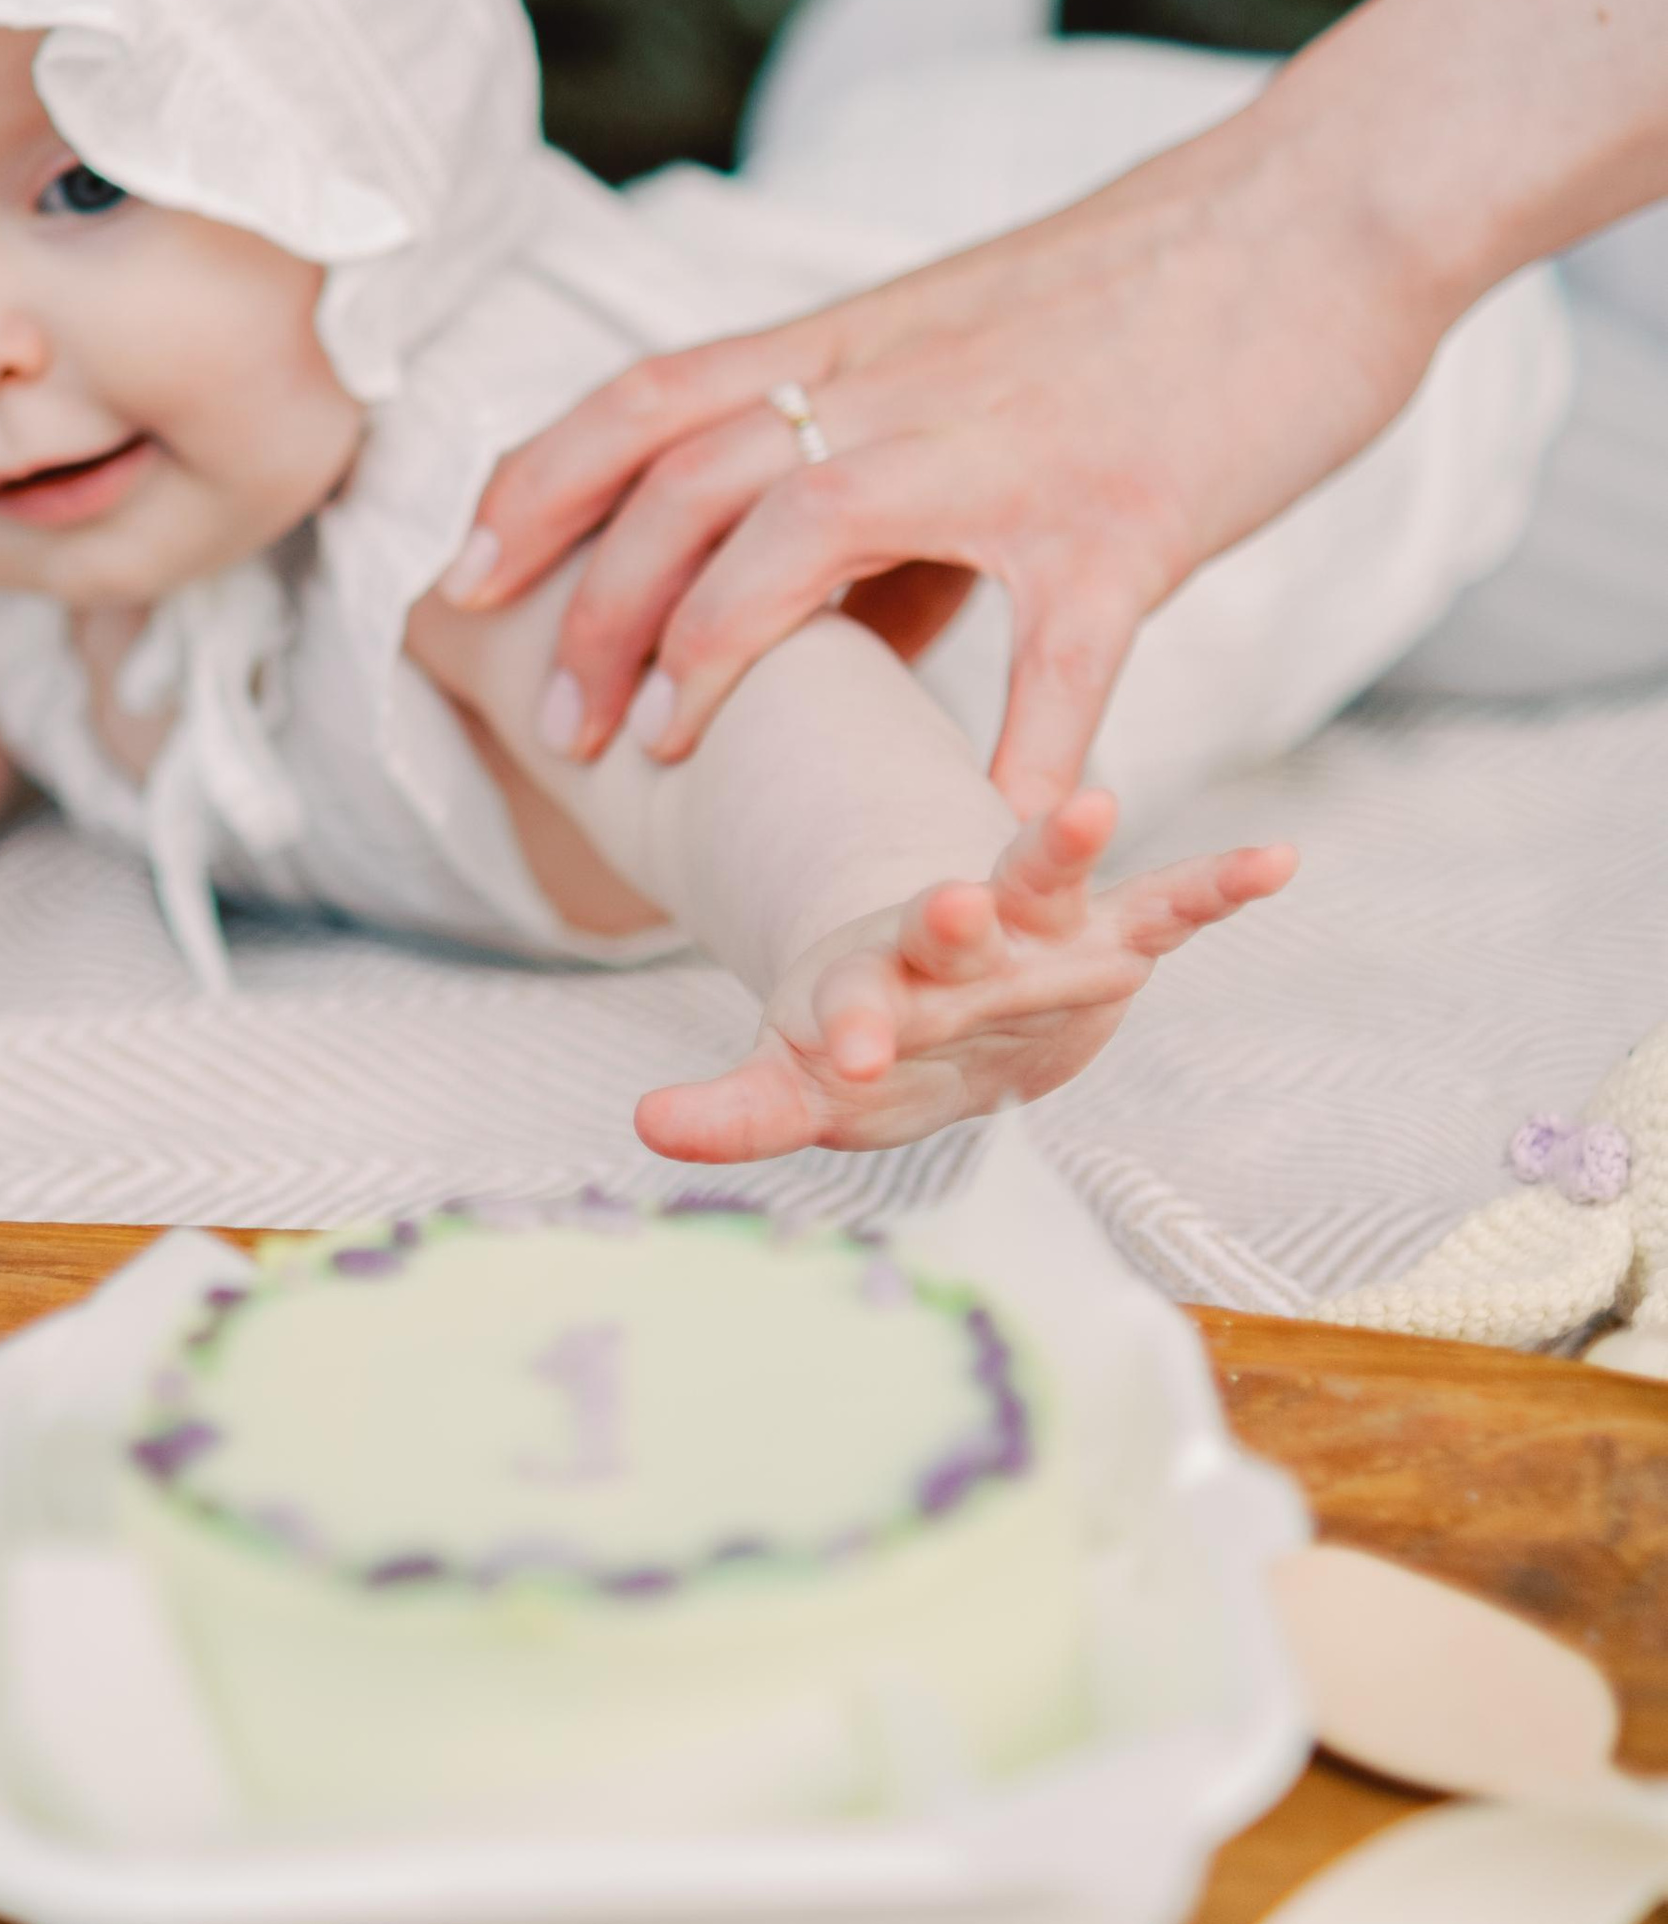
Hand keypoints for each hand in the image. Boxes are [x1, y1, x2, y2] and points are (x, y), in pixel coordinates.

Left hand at [452, 81, 1436, 815]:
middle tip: (559, 729)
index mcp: (854, 344)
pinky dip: (1017, 753)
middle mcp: (900, 386)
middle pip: (686, 478)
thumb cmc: (1148, 300)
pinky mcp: (1127, 513)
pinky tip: (990, 840)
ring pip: (805, 531)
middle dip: (591, 608)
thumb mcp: (968, 365)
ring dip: (713, 647)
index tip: (459, 577)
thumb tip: (813, 631)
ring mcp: (1007, 448)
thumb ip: (879, 485)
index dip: (535, 486)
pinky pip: (1055, 652)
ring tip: (670, 752)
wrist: (1323, 207)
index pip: (644, 399)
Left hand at [634, 792, 1295, 1162]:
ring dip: (1061, 843)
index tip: (841, 1051)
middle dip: (942, 926)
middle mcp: (950, 941)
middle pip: (941, 926)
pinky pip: (1170, 907)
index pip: (855, 999)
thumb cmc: (871, 1046)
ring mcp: (1033, 932)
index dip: (849, 1025)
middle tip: (944, 915)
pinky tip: (1278, 858)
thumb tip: (645, 1121)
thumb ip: (739, 1109)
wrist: (948, 1001)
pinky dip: (1219, 885)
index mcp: (871, 979)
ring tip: (1095, 802)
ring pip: (1044, 876)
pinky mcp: (1109, 939)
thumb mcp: (804, 1087)